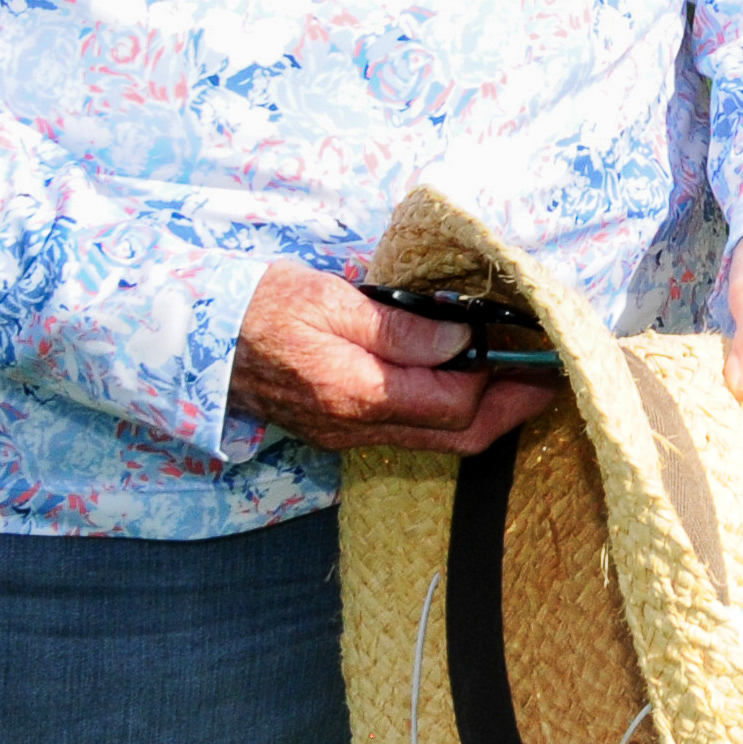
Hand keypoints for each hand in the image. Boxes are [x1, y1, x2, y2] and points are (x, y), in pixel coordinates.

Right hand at [225, 260, 558, 455]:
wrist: (190, 341)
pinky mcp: (338, 430)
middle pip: (457, 437)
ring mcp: (346, 436)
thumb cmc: (257, 307)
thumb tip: (463, 341)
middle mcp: (355, 428)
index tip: (540, 349)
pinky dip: (449, 414)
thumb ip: (399, 328)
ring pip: (436, 441)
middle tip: (552, 375)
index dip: (506, 379)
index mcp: (357, 395)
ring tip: (521, 375)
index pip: (456, 402)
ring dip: (485, 414)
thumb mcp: (330, 301)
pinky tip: (467, 383)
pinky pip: (409, 434)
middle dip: (512, 409)